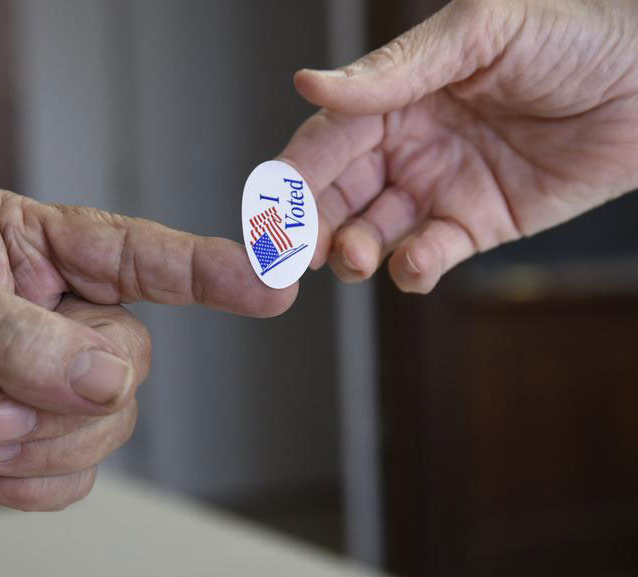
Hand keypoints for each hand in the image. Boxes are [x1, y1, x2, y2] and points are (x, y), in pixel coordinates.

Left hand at [0, 188, 294, 510]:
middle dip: (69, 389)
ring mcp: (39, 384)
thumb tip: (109, 377)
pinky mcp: (24, 446)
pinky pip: (75, 472)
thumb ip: (26, 341)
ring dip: (41, 439)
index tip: (270, 279)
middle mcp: (46, 314)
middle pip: (129, 355)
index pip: (136, 254)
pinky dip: (30, 477)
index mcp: (28, 249)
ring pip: (109, 420)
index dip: (207, 268)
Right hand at [280, 0, 637, 292]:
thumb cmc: (580, 35)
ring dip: (355, 251)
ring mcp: (439, 187)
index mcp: (397, 95)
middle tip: (294, 255)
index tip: (270, 210)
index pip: (327, 139)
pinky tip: (414, 263)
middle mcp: (408, 143)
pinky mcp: (476, 226)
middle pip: (337, 194)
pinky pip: (429, 256)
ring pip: (373, 231)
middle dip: (311, 227)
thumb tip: (310, 82)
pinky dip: (413, 268)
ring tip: (356, 257)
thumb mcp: (481, 33)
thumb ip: (393, 69)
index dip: (295, 176)